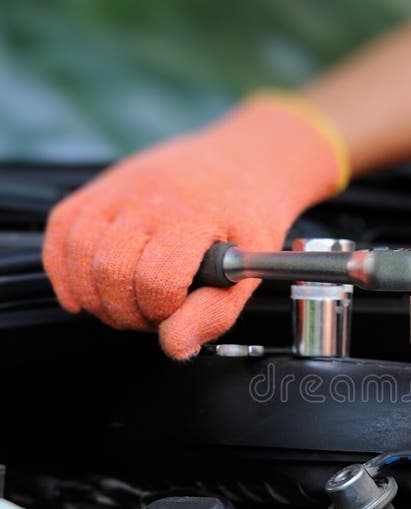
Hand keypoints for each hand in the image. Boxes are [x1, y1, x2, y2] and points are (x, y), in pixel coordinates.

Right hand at [43, 94, 347, 358]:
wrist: (243, 161)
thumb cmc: (249, 213)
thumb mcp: (251, 269)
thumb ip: (215, 312)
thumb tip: (176, 347)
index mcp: (190, 217)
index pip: (155, 279)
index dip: (162, 310)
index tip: (178, 312)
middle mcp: (147, 197)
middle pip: (110, 270)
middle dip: (128, 311)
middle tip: (152, 316)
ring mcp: (118, 189)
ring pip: (78, 252)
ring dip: (95, 295)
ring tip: (126, 306)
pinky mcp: (99, 187)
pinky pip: (61, 228)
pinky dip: (63, 268)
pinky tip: (83, 293)